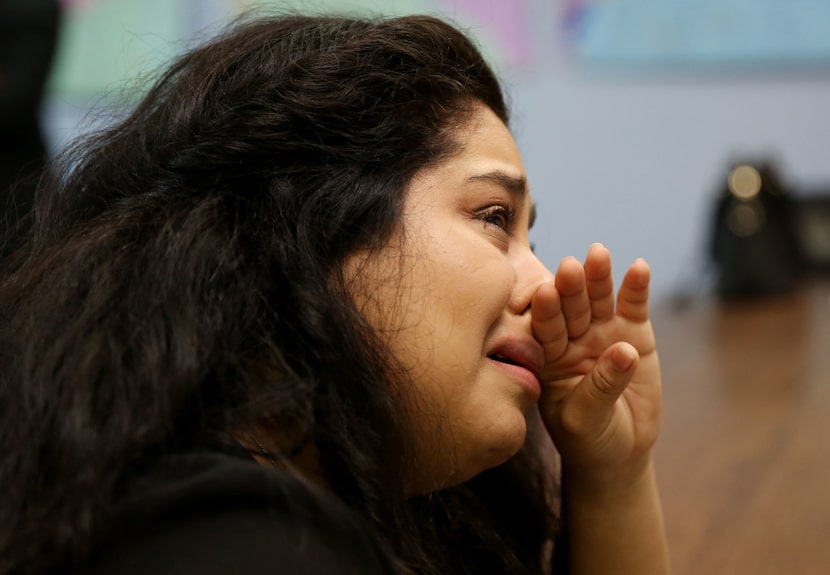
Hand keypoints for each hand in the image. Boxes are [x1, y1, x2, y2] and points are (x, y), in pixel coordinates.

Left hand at [530, 244, 660, 480]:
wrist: (619, 452)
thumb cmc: (590, 439)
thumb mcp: (587, 419)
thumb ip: (600, 387)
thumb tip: (624, 352)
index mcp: (548, 357)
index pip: (545, 330)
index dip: (545, 312)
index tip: (543, 292)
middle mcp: (572, 338)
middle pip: (571, 307)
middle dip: (570, 287)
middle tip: (569, 266)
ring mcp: (603, 332)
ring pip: (599, 300)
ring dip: (599, 278)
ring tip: (598, 255)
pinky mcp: (634, 333)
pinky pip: (633, 307)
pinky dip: (637, 287)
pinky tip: (639, 268)